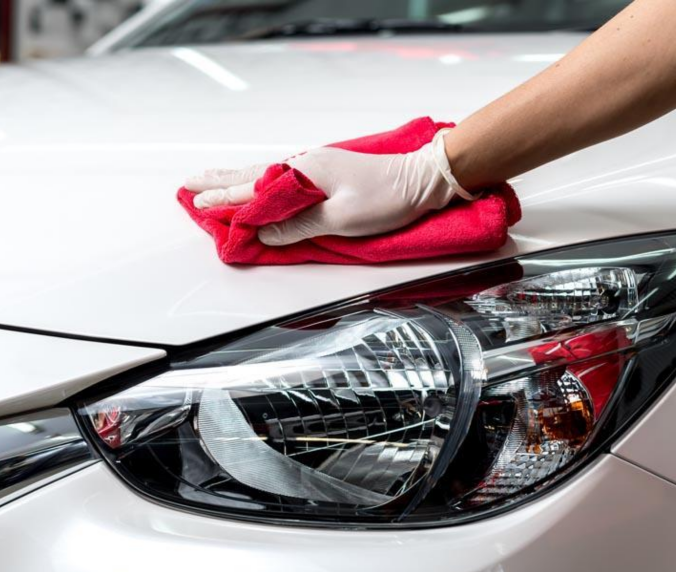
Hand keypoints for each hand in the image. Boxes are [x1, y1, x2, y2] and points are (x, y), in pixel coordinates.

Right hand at [185, 133, 471, 245]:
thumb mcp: (341, 218)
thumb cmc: (385, 198)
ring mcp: (312, 168)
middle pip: (250, 175)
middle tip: (188, 185)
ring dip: (233, 179)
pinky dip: (257, 182)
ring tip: (209, 181)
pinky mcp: (322, 175)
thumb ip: (299, 225)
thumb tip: (264, 233)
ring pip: (262, 174)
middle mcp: (303, 165)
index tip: (198, 206)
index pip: (254, 190)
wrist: (419, 180)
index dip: (225, 201)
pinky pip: (278, 179)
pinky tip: (252, 184)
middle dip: (218, 182)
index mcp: (304, 173)